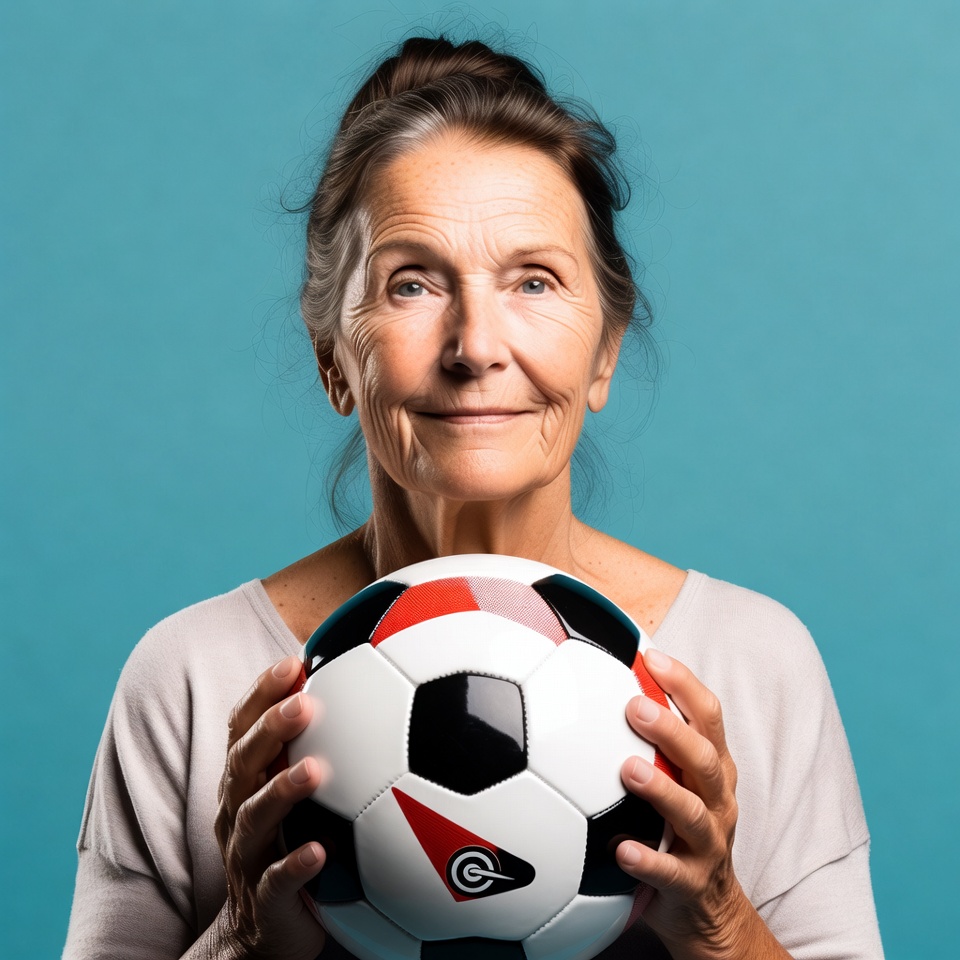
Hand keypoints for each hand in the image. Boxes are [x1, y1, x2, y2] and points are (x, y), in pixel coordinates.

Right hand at [211, 655, 326, 959]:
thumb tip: (367, 687)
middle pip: (243, 764)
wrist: (261, 931)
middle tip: (304, 703)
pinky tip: (320, 851)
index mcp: (245, 782)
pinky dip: (295, 865)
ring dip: (282, 792)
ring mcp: (247, 856)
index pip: (242, 729)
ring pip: (255, 819)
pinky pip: (276, 882)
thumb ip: (316, 746)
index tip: (293, 662)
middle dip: (270, 730)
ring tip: (314, 770)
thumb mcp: (292, 793)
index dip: (261, 694)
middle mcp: (238, 812)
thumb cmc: (286, 843)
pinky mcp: (264, 899)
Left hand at [616, 649, 785, 959]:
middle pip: (705, 759)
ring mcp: (708, 844)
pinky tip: (620, 850)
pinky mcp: (691, 884)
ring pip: (692, 813)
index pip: (709, 717)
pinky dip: (647, 861)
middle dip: (672, 730)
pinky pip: (670, 874)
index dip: (684, 684)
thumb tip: (597, 685)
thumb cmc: (680, 831)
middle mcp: (717, 801)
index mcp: (714, 770)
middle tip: (633, 707)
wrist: (709, 912)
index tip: (650, 656)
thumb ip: (650, 741)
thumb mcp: (677, 781)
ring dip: (661, 789)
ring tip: (627, 770)